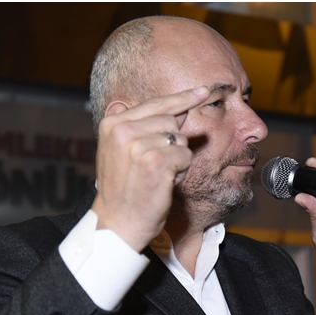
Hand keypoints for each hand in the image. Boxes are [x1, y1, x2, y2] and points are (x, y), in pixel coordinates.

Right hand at [92, 86, 209, 250]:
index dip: (182, 98)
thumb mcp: (119, 152)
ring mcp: (138, 145)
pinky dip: (180, 171)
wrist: (117, 223)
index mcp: (112, 124)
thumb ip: (139, 127)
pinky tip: (163, 182)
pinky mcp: (155, 161)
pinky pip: (185, 155)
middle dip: (172, 142)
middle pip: (171, 120)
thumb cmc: (122, 190)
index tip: (203, 91)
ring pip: (179, 139)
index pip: (154, 104)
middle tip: (154, 165)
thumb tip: (178, 109)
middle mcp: (123, 130)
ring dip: (176, 159)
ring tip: (155, 176)